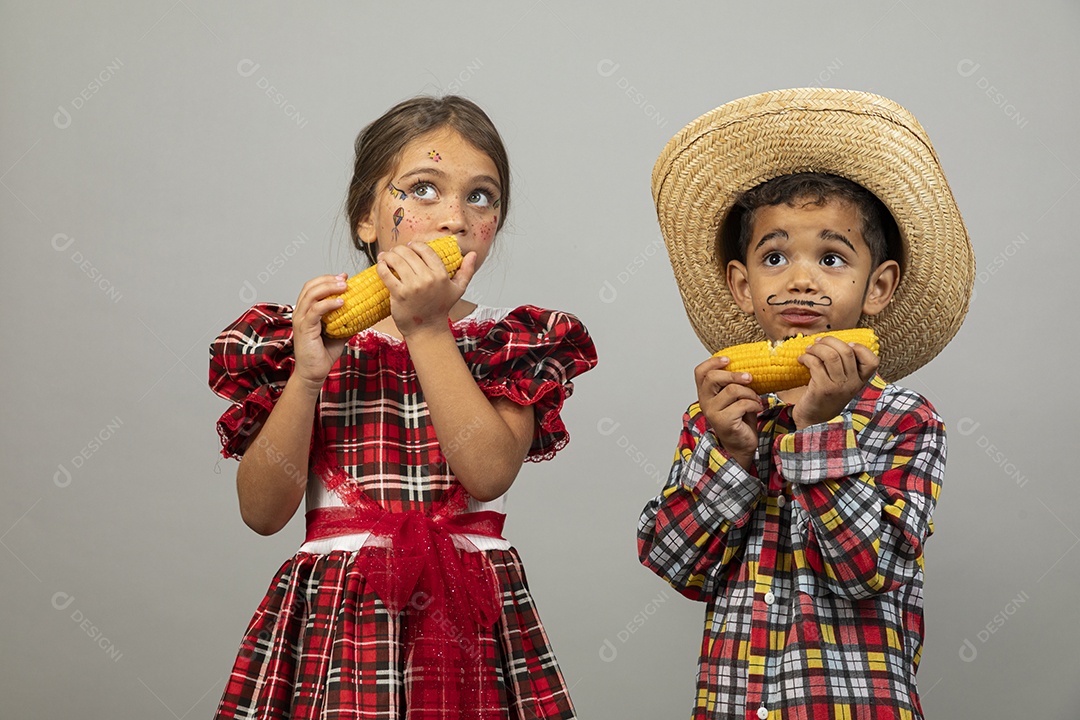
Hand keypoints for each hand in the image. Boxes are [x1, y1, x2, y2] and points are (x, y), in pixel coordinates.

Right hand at [291, 274, 349, 391]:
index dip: (327, 279)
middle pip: (310, 287)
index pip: (313, 287)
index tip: (344, 277)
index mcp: (306, 311)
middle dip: (328, 279)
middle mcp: (300, 312)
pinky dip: (328, 304)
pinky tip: (341, 302)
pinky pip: (315, 311)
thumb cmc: (323, 353)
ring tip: (344, 286)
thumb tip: (363, 311)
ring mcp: (300, 320)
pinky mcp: (304, 329)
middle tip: (345, 279)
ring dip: (329, 288)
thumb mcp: (339, 332)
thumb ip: (346, 320)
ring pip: (311, 295)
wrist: (314, 372)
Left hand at [377, 241, 476, 337]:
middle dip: (398, 249)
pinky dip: (381, 267)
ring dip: (388, 256)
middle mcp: (428, 279)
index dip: (415, 245)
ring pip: (396, 261)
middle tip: (394, 252)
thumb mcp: (458, 289)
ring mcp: (413, 287)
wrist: (427, 329)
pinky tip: (381, 265)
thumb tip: (474, 254)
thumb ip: (467, 271)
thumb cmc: (440, 308)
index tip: (409, 247)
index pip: (425, 250)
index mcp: (441, 275)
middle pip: (409, 253)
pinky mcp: (400, 294)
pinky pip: (387, 274)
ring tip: (385, 256)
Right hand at [695, 356, 762, 470]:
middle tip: (749, 377)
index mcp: (706, 393)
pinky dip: (754, 404)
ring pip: (732, 390)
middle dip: (734, 374)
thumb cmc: (739, 419)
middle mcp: (705, 402)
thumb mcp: (734, 397)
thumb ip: (733, 383)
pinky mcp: (723, 421)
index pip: (700, 372)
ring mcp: (712, 412)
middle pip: (713, 377)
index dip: (712, 362)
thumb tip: (747, 365)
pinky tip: (757, 408)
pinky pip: (742, 404)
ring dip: (749, 393)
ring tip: (755, 399)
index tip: (729, 359)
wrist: (742, 444)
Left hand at [791, 336, 877, 428]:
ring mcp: (839, 387)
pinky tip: (802, 359)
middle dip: (830, 341)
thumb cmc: (825, 397)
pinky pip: (816, 364)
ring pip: (831, 355)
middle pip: (847, 351)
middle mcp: (853, 384)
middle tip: (818, 341)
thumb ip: (843, 366)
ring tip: (809, 349)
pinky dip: (807, 357)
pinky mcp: (823, 389)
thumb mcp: (841, 383)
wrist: (813, 420)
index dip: (860, 348)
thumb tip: (831, 340)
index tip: (846, 344)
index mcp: (860, 381)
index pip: (872, 361)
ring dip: (817, 348)